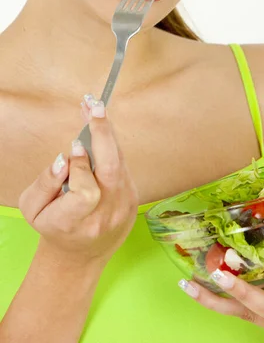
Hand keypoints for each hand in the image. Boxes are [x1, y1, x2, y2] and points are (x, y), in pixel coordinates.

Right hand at [19, 94, 137, 267]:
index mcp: (76, 222)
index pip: (86, 191)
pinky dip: (111, 146)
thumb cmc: (54, 227)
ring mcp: (123, 207)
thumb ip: (44, 183)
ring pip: (119, 162)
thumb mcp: (33, 209)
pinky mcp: (133, 198)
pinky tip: (100, 130)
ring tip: (94, 108)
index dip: (81, 167)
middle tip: (95, 106)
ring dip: (107, 133)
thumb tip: (64, 159)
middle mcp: (104, 215)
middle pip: (112, 170)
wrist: (81, 254)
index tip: (74, 147)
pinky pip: (122, 165)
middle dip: (104, 134)